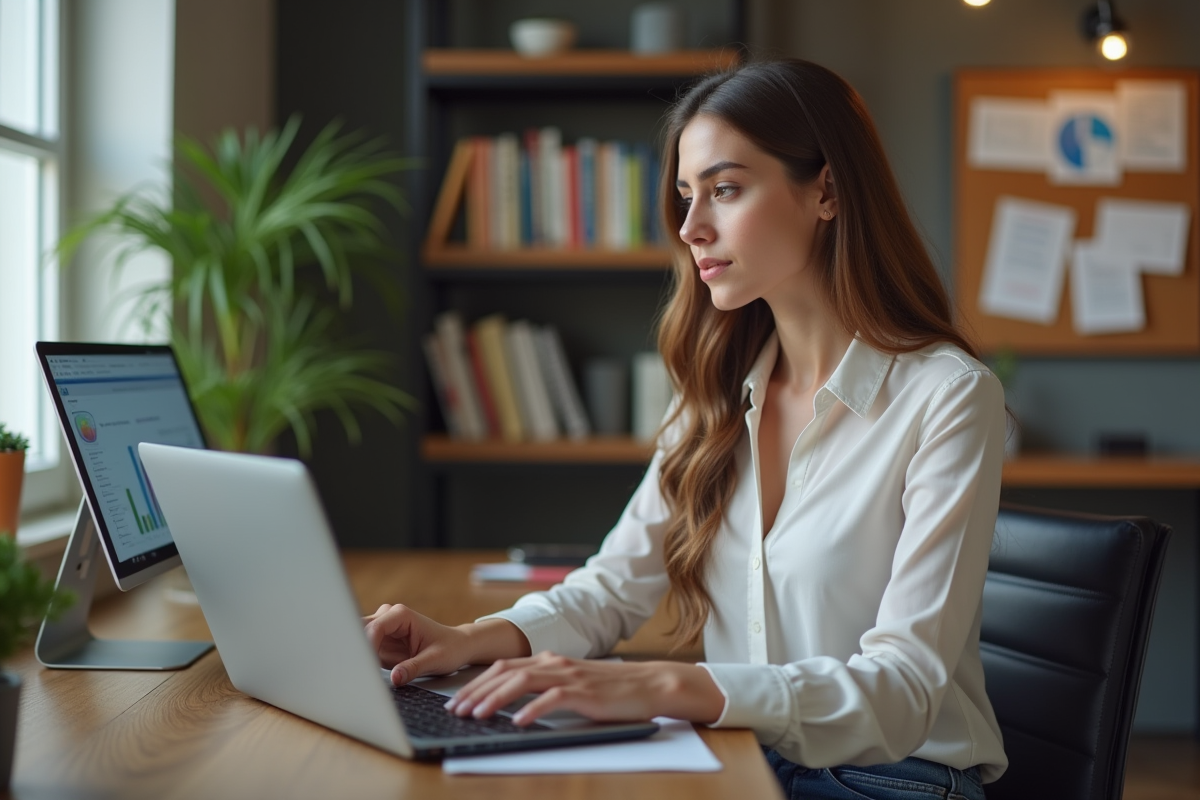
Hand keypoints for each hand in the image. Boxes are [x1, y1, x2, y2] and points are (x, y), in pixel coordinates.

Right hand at [363, 605, 531, 685]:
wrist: (457, 647)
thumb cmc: (450, 648)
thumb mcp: (435, 660)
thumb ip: (413, 668)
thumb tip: (395, 678)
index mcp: (401, 615)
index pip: (375, 628)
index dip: (367, 646)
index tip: (365, 666)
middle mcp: (388, 618)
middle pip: (359, 629)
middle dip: (356, 648)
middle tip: (355, 669)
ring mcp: (383, 631)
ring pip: (359, 642)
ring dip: (361, 657)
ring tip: (369, 671)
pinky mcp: (381, 644)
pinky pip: (366, 654)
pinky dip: (366, 663)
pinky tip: (373, 671)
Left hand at [444, 652, 725, 725]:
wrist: (652, 684)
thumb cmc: (613, 689)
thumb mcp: (575, 683)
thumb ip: (549, 685)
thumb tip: (517, 702)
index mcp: (551, 660)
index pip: (504, 667)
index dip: (477, 682)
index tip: (458, 699)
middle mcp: (556, 663)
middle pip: (506, 672)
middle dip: (476, 690)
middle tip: (456, 709)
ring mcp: (570, 676)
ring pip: (523, 682)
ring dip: (495, 699)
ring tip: (477, 715)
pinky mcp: (586, 692)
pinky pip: (553, 699)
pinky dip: (532, 710)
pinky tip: (518, 723)